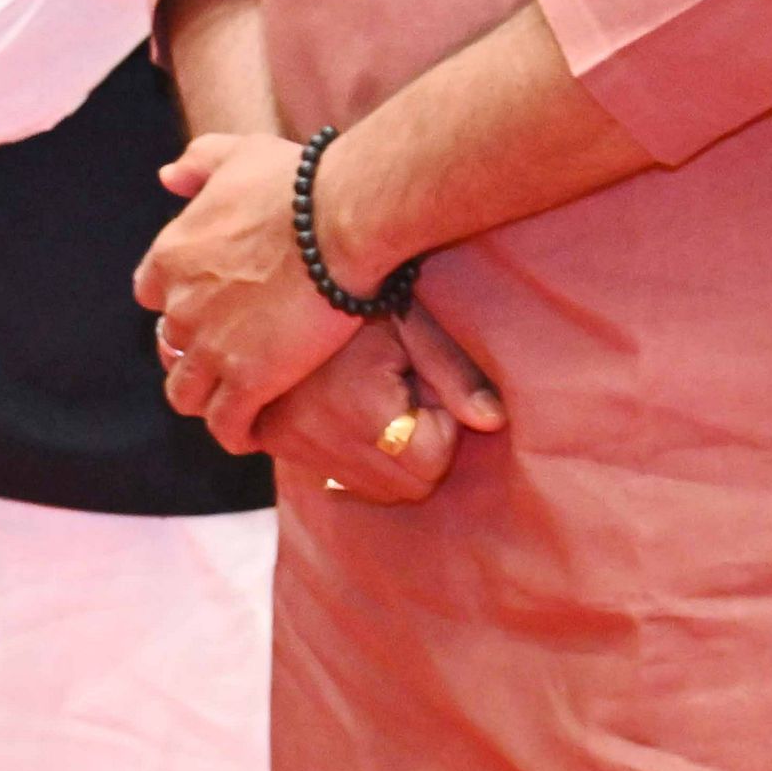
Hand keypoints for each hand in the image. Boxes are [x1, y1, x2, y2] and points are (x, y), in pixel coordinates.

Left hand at [138, 131, 362, 449]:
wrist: (339, 220)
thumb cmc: (296, 183)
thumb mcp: (238, 153)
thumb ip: (198, 161)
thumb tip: (167, 178)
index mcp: (172, 256)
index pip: (150, 293)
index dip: (177, 302)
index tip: (206, 305)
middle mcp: (180, 307)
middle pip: (170, 348)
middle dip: (194, 353)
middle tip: (229, 356)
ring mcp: (211, 349)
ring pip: (186, 394)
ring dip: (207, 399)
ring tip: (236, 401)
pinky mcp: (248, 381)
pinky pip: (226, 425)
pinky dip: (236, 432)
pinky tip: (253, 431)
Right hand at [250, 304, 505, 505]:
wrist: (295, 280)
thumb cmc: (365, 295)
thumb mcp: (417, 325)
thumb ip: (457, 376)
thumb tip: (494, 421)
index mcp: (358, 404)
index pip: (430, 462)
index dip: (441, 426)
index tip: (424, 385)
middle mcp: (318, 434)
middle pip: (407, 486)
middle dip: (421, 447)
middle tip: (406, 393)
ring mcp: (292, 443)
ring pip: (377, 490)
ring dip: (392, 456)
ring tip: (380, 402)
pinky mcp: (277, 443)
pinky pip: (342, 481)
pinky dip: (361, 458)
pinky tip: (355, 414)